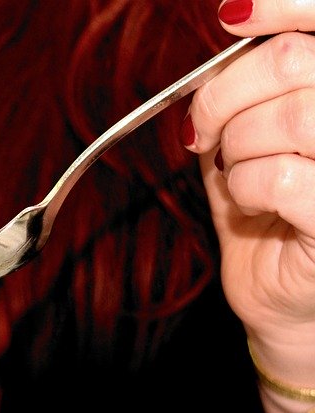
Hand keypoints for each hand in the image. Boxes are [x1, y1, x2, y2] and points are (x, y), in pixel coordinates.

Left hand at [182, 1, 313, 356]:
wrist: (286, 296)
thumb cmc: (272, 211)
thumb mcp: (250, 134)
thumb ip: (249, 84)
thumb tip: (231, 27)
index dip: (282, 8)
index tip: (232, 17)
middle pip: (295, 61)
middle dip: (226, 94)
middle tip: (204, 130)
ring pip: (289, 116)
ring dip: (236, 145)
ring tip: (235, 171)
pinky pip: (280, 175)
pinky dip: (244, 186)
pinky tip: (249, 202)